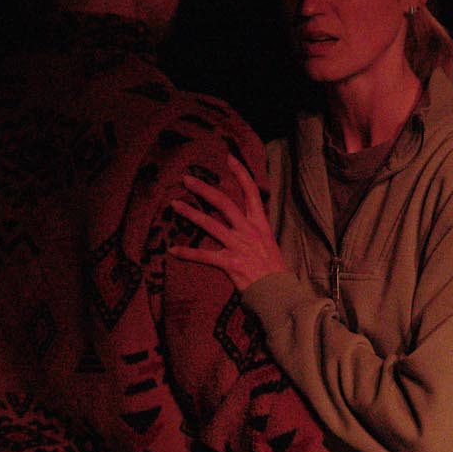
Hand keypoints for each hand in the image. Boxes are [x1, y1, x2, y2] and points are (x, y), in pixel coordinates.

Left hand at [167, 154, 290, 291]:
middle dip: (204, 189)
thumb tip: (244, 223)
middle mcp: (249, 231)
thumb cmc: (274, 271)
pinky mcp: (230, 263)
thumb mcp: (269, 244)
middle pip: (224, 202)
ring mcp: (239, 246)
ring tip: (174, 205)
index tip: (229, 158)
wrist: (279, 293)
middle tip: (187, 179)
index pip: (251, 192)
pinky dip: (187, 253)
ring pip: (210, 224)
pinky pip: (204, 255)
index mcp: (260, 224)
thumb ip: (255, 231)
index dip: (240, 173)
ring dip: (190, 213)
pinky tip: (173, 250)